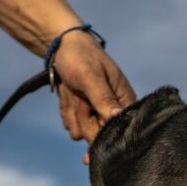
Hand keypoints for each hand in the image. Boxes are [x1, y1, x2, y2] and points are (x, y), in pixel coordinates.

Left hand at [52, 30, 135, 146]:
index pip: (118, 131)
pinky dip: (67, 112)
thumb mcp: (90, 76)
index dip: (101, 130)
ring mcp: (98, 116)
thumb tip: (117, 118)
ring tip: (75, 91)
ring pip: (82, 134)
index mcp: (125, 102)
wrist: (61, 48)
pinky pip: (73, 128)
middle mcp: (114, 112)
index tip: (88, 113)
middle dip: (83, 117)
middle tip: (80, 96)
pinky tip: (70, 95)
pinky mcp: (85, 117)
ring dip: (73, 113)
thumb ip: (104, 99)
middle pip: (98, 137)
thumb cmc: (80, 56)